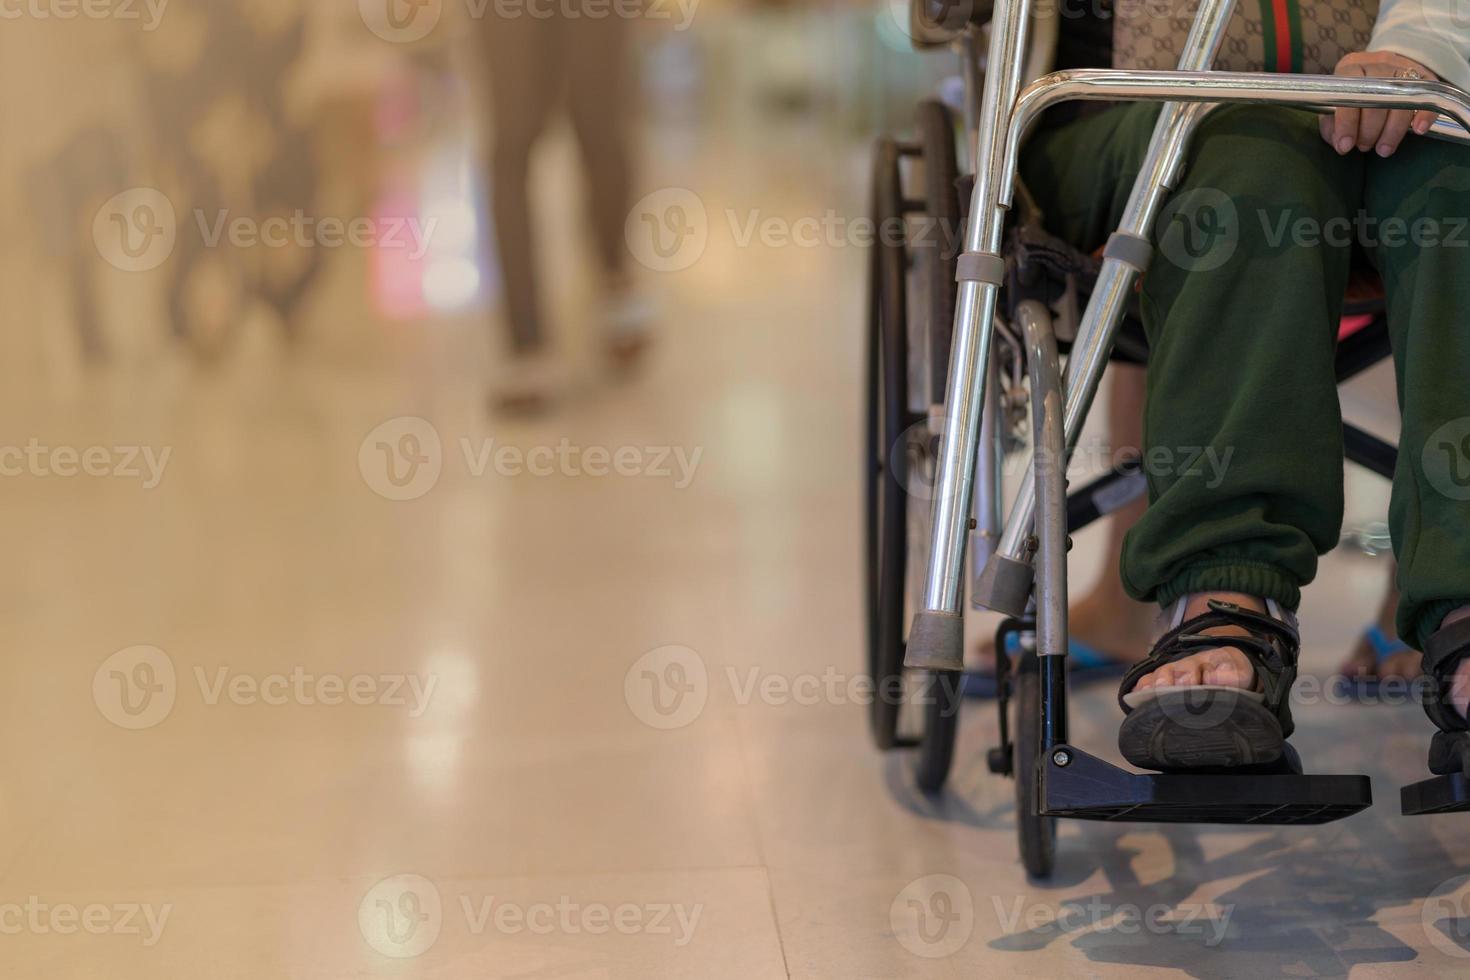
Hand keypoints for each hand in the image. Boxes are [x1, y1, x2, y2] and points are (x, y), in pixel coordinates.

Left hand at [1320, 51, 1438, 157]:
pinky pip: (1429, 93)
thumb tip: (1340, 143)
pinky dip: (1425, 114)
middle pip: (1378, 96)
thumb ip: (1332, 125)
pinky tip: (1418, 130)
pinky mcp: (1424, 74)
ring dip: (1393, 130)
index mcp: (1350, 67)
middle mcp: (1377, 63)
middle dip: (1370, 130)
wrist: (1382, 73)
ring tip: (1384, 148)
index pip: (1349, 91)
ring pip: (1402, 98)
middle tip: (1365, 147)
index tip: (1346, 145)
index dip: (1347, 122)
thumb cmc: (1353, 96)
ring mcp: (1403, 66)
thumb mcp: (1335, 106)